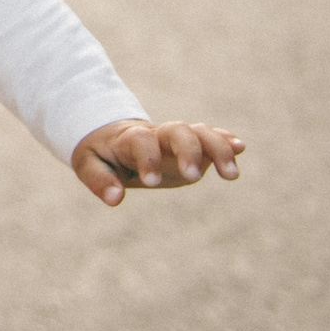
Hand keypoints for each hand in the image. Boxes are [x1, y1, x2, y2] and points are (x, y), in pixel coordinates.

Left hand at [71, 119, 245, 205]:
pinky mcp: (191, 146)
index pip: (141, 141)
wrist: (112, 135)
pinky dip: (225, 141)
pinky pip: (210, 137)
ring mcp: (176, 139)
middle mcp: (157, 134)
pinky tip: (240, 147)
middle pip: (178, 131)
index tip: (151, 181)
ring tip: (231, 174)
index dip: (148, 158)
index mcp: (128, 138)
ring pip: (200, 133)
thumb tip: (115, 199)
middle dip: (189, 150)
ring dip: (218, 149)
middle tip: (193, 177)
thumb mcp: (89, 164)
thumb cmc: (100, 153)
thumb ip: (100, 181)